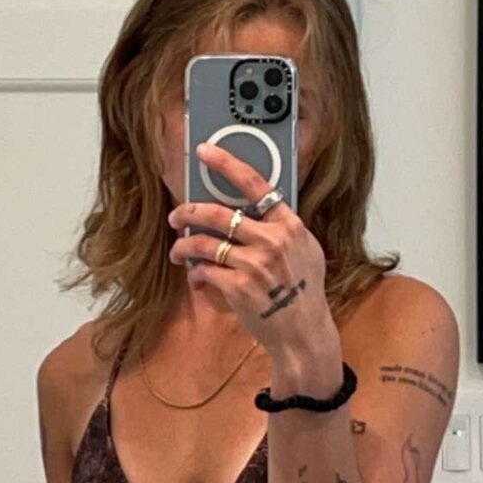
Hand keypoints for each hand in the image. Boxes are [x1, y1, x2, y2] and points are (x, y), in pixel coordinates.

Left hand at [167, 139, 332, 357]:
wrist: (303, 331)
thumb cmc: (304, 291)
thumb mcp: (306, 251)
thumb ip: (283, 228)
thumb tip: (254, 209)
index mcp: (289, 226)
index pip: (256, 184)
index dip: (227, 163)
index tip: (205, 151)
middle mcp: (272, 240)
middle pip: (216, 213)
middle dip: (187, 212)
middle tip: (175, 216)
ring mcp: (254, 264)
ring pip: (202, 243)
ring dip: (183, 246)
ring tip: (178, 252)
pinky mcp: (238, 287)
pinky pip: (204, 270)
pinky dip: (196, 273)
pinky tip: (197, 278)